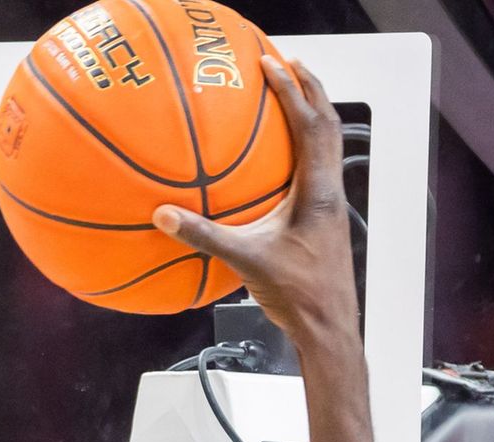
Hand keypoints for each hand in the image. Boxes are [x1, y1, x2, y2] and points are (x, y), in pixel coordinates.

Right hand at [153, 55, 356, 348]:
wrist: (330, 328)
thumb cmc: (299, 296)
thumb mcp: (248, 261)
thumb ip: (205, 236)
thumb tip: (163, 215)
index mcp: (318, 193)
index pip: (311, 127)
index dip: (292, 90)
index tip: (271, 62)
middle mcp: (330, 192)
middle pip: (328, 125)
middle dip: (309, 88)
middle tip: (286, 61)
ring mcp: (330, 206)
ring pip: (327, 146)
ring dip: (310, 115)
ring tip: (287, 93)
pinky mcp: (324, 220)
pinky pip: (315, 170)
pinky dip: (301, 147)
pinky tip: (276, 155)